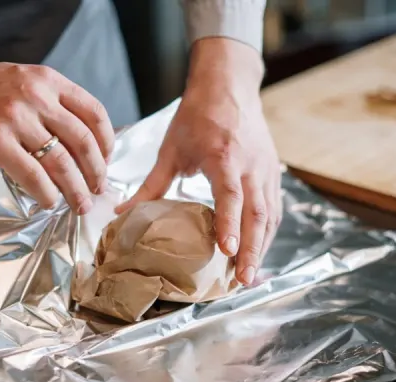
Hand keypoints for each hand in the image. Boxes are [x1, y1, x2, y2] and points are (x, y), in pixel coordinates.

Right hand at [0, 40, 113, 213]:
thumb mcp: (22, 81)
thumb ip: (49, 103)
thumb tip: (80, 143)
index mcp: (48, 80)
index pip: (94, 113)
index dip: (107, 143)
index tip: (106, 161)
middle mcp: (36, 96)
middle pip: (83, 141)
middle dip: (96, 172)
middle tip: (98, 190)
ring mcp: (15, 119)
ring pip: (61, 162)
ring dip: (75, 189)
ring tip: (80, 204)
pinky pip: (32, 175)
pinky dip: (46, 194)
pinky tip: (48, 202)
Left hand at [117, 38, 281, 285]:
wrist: (229, 86)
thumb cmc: (198, 116)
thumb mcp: (170, 148)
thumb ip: (151, 185)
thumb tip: (121, 213)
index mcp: (224, 157)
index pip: (231, 196)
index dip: (229, 224)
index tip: (226, 250)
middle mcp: (250, 166)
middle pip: (257, 214)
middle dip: (251, 249)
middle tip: (243, 280)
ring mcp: (266, 170)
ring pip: (269, 215)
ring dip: (262, 247)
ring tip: (250, 276)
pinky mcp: (272, 173)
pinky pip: (274, 209)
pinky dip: (267, 233)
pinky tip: (259, 252)